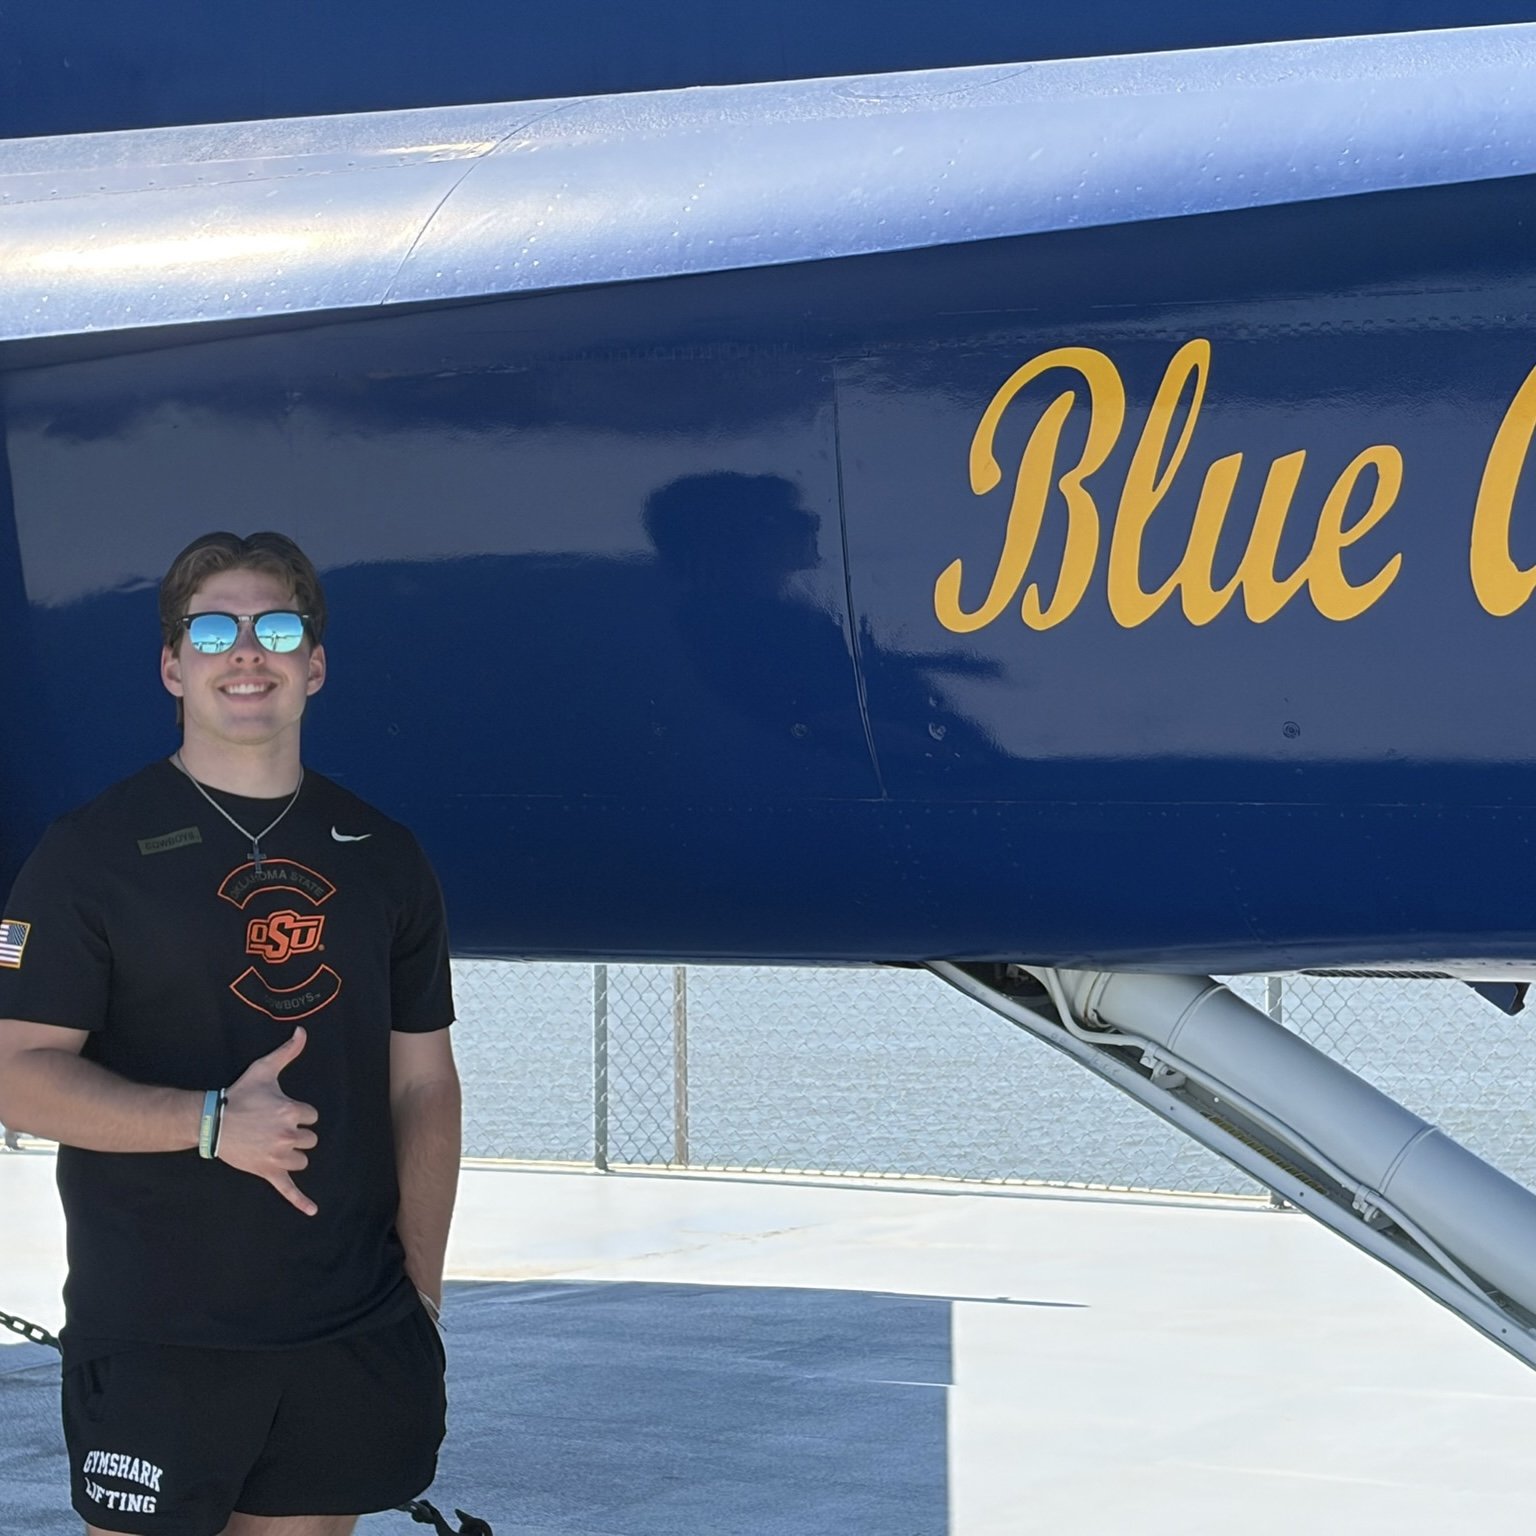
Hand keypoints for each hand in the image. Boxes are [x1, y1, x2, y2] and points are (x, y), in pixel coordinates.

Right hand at [217, 1027, 319, 1215]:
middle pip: (310, 1139)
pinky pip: (289, 1190)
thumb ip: (288, 1051)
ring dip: (294, 1154)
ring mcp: (279, 1157)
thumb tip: (303, 1032)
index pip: (312, 1115)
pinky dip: (301, 1201)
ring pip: (303, 1160)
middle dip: (296, 1133)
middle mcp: (288, 1135)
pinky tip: (313, 1211)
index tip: (280, 1110)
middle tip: (274, 1127)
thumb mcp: (264, 1070)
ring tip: (274, 1144)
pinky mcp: (269, 1172)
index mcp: (292, 1112)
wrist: (212, 1122)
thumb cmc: (241, 1095)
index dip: (299, 1112)